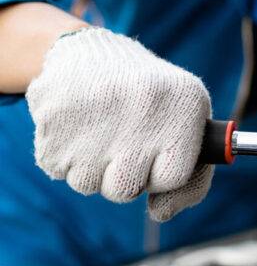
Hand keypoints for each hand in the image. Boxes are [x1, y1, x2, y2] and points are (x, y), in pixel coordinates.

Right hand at [26, 27, 212, 221]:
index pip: (173, 178)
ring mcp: (97, 116)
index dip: (162, 174)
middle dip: (124, 176)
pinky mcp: (55, 120)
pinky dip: (66, 158)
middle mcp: (144, 110)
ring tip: (102, 132)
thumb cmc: (153, 101)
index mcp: (185, 109)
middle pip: (126, 189)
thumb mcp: (188, 124)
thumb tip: (160, 213)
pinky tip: (79, 128)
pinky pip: (58, 171)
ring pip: (88, 185)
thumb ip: (192, 178)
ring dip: (93, 168)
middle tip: (125, 143)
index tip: (158, 155)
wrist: (93, 52)